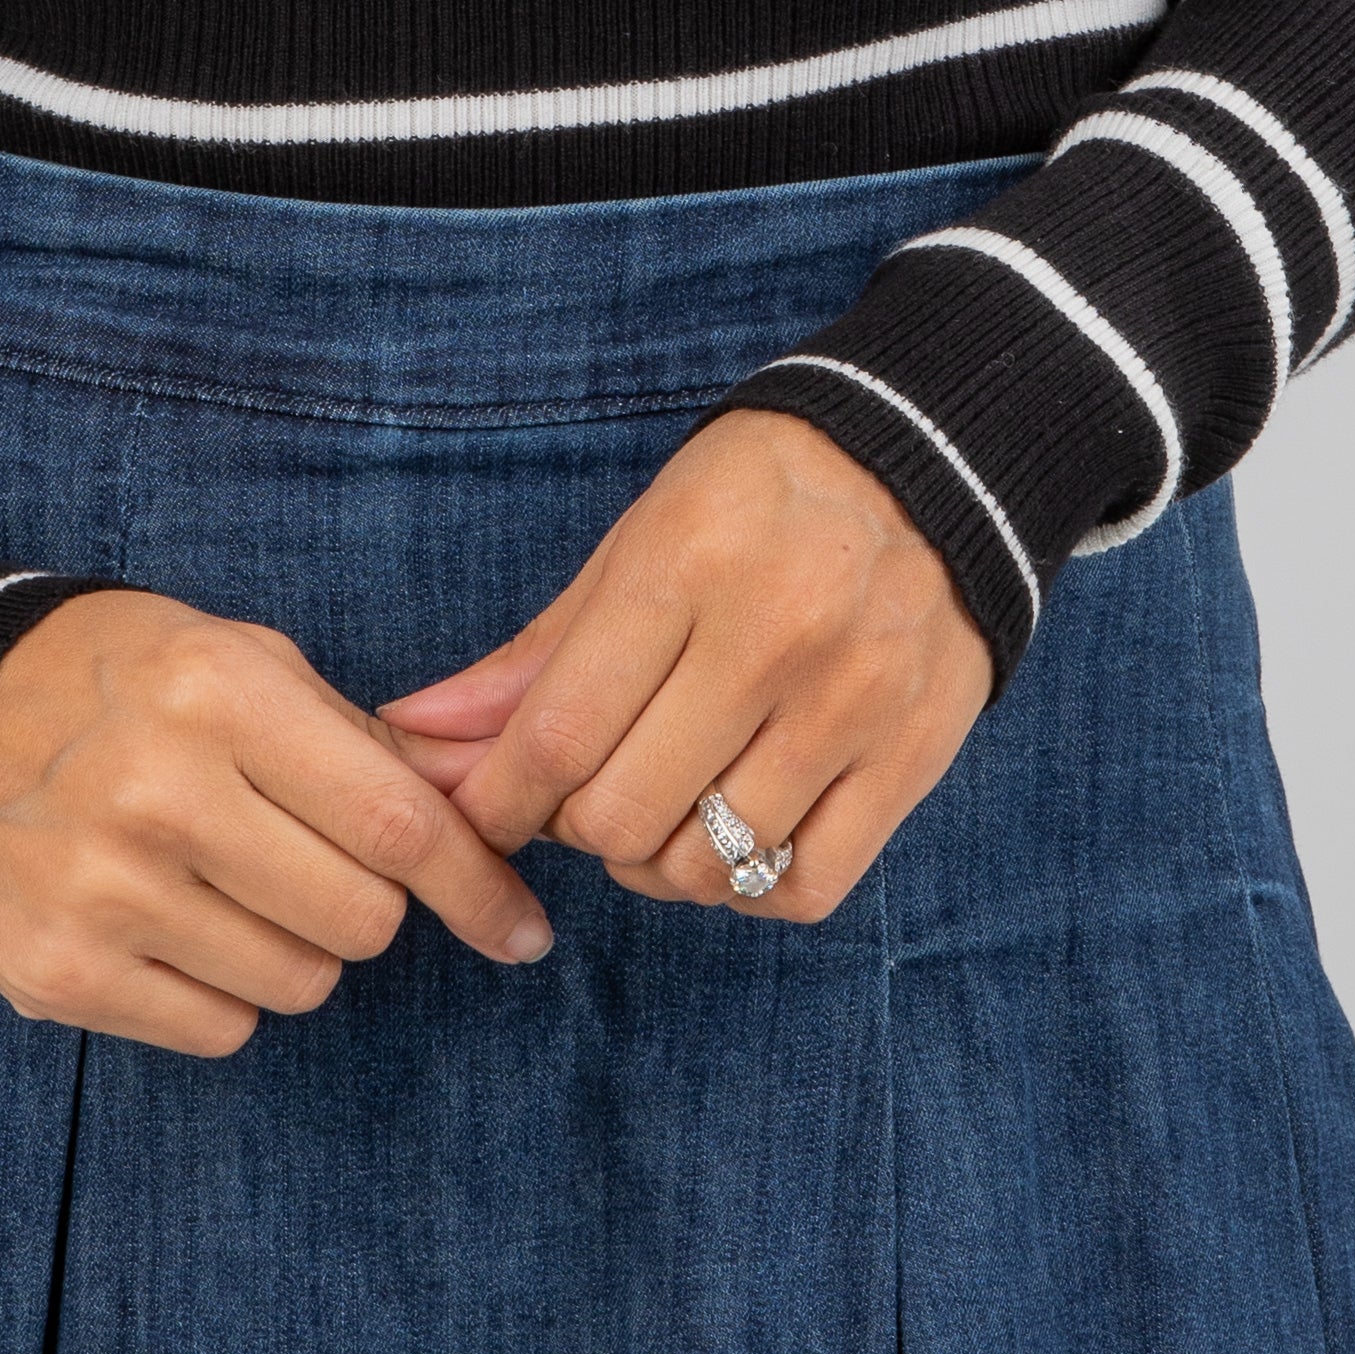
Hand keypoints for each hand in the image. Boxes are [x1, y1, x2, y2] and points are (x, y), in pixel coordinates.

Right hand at [0, 587, 555, 1053]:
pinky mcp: (62, 973)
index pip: (394, 820)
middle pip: (361, 919)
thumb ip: (358, 739)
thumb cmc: (119, 683)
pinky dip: (221, 990)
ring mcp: (105, 891)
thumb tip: (484, 822)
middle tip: (316, 863)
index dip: (476, 884)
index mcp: (217, 694)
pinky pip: (220, 1029)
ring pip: (298, 982)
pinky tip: (172, 922)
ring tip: (227, 883)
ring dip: (293, 947)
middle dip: (369, 903)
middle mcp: (160, 791)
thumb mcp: (237, 658)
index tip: (522, 928)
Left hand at [377, 414, 989, 923]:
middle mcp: (772, 636)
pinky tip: (731, 836)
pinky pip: (800, 888)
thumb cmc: (757, 499)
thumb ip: (535, 652)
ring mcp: (850, 705)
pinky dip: (746, 887)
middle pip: (623, 813)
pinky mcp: (909, 761)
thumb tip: (419, 735)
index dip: (496, 798)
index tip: (480, 812)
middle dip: (575, 827)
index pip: (561, 731)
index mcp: (688, 564)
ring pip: (708, 864)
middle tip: (581, 795)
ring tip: (658, 811)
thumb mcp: (638, 541)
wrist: (935, 465)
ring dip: (656, 863)